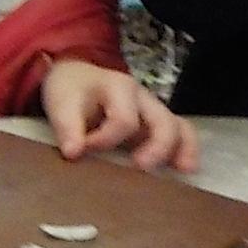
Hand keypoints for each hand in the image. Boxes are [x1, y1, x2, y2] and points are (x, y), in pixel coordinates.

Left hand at [39, 60, 199, 171]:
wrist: (78, 77)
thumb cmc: (72, 90)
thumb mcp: (62, 103)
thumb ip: (67, 127)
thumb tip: (73, 153)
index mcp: (120, 88)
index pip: (123, 119)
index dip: (105, 139)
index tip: (82, 151)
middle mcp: (143, 98)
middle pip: (163, 121)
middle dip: (157, 146)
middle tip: (142, 167)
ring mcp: (153, 111)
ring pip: (179, 127)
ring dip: (182, 148)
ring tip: (183, 170)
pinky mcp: (156, 124)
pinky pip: (180, 133)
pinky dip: (185, 149)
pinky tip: (184, 170)